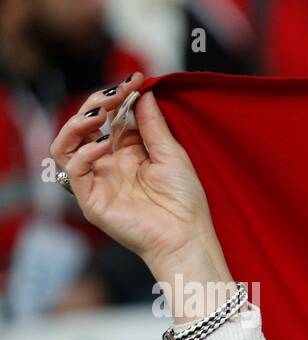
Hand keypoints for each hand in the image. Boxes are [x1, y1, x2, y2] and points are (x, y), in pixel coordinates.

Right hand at [48, 74, 224, 278]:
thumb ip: (153, 125)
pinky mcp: (91, 198)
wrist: (187, 238)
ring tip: (98, 114)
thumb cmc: (185, 202)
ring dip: (77, 124)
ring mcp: (97, 181)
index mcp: (128, 153)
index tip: (134, 79)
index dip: (118, 97)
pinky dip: (85, 153)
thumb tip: (143, 92)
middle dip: (97, 103)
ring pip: (66, 145)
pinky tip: (104, 145)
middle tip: (115, 93)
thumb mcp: (171, 154)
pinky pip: (74, 170)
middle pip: (85, 126)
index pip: (112, 118)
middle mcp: (109, 165)